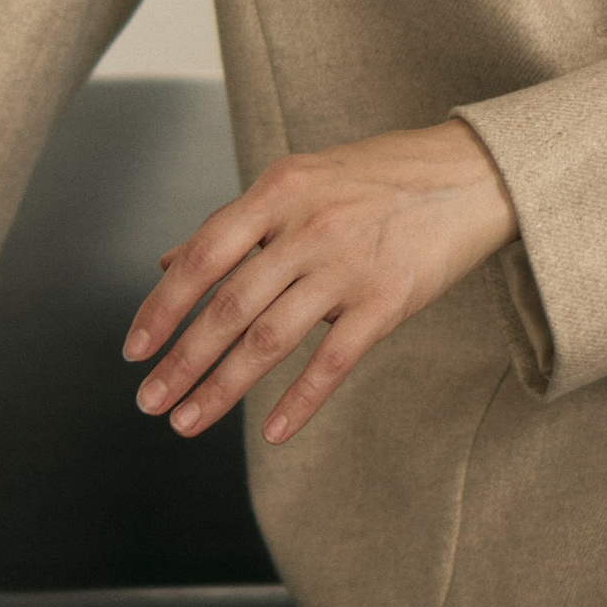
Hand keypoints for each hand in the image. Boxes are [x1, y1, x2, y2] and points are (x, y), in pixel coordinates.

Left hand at [123, 119, 516, 443]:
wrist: (472, 174)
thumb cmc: (380, 177)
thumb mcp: (300, 181)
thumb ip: (237, 225)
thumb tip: (169, 260)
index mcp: (279, 192)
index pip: (203, 255)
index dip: (163, 306)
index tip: (134, 348)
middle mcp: (307, 227)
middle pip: (228, 307)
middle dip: (181, 361)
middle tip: (149, 402)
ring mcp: (348, 265)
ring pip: (268, 340)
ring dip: (221, 388)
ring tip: (187, 421)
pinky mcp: (387, 301)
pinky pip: (334, 361)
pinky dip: (300, 402)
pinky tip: (273, 432)